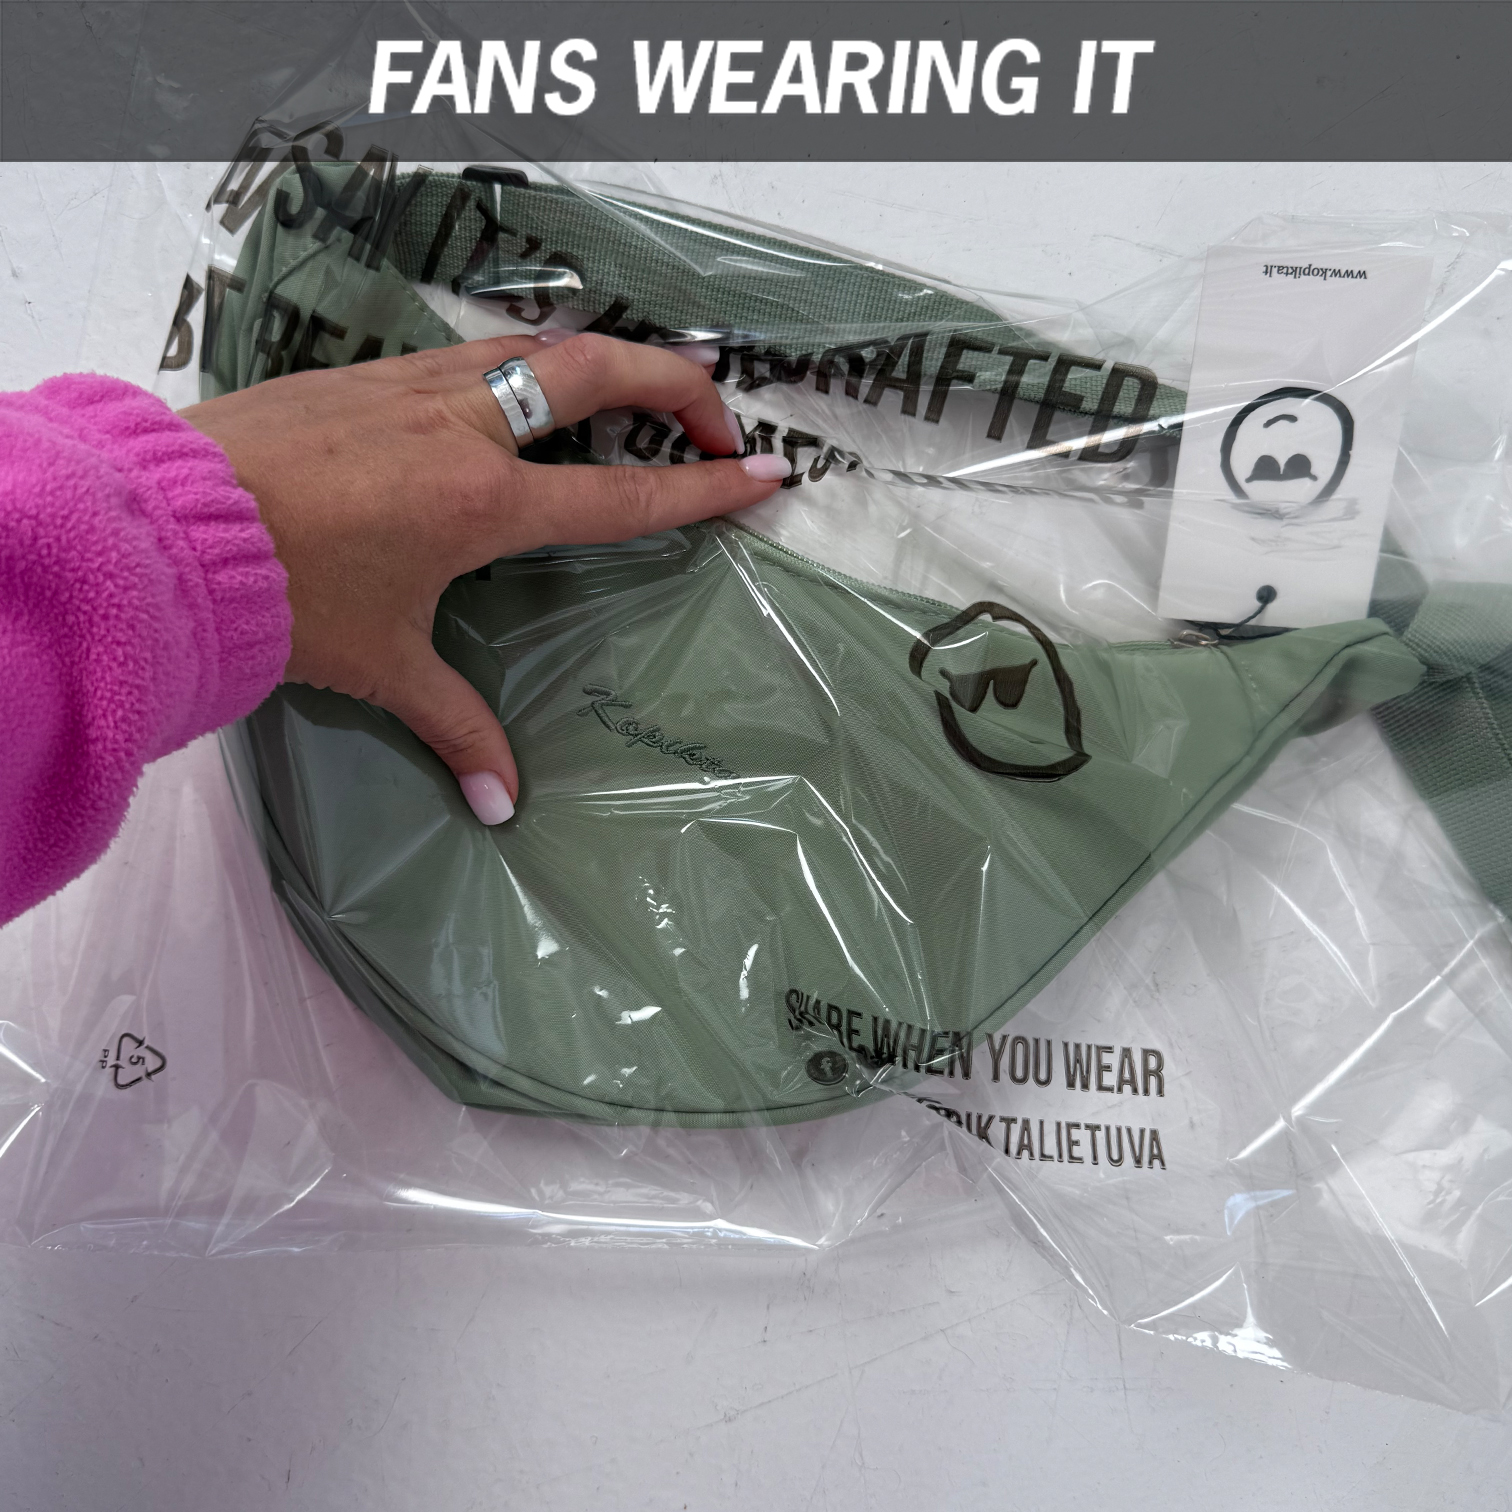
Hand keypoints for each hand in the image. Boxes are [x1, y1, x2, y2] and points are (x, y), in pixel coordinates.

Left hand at [181, 332, 790, 823]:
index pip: (624, 494)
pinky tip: (516, 398)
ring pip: (537, 346)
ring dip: (603, 364)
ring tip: (631, 399)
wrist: (170, 524)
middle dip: (680, 383)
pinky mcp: (370, 371)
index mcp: (484, 504)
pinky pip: (473, 353)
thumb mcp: (382, 664)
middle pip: (602, 370)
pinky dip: (523, 366)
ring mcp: (416, 386)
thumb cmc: (285, 595)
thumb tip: (501, 806)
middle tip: (718, 419)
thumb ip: (456, 727)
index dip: (704, 486)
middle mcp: (466, 428)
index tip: (765, 474)